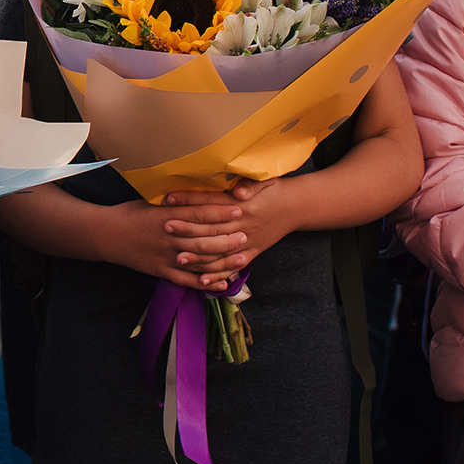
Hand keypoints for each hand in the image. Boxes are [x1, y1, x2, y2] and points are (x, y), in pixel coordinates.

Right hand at [98, 199, 241, 290]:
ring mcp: (167, 256)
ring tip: (241, 258)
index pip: (199, 214)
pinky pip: (187, 280)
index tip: (238, 209)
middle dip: (228, 238)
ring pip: (201, 261)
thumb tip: (199, 194)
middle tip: (246, 234)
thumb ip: (175, 203)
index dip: (220, 212)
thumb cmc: (130, 214)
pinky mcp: (162, 271)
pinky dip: (206, 282)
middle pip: (204, 239)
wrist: (106, 235)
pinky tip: (221, 283)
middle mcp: (170, 237)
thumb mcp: (151, 202)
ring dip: (223, 261)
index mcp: (167, 216)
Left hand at [162, 180, 299, 282]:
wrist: (297, 207)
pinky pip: (233, 267)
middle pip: (212, 228)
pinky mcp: (252, 253)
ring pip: (220, 252)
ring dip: (199, 257)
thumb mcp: (264, 181)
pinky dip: (218, 275)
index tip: (169, 198)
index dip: (190, 200)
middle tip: (166, 227)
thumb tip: (238, 191)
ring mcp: (248, 242)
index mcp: (243, 205)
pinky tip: (202, 282)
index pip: (211, 203)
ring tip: (178, 258)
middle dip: (188, 229)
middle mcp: (244, 225)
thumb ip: (249, 185)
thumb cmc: (275, 190)